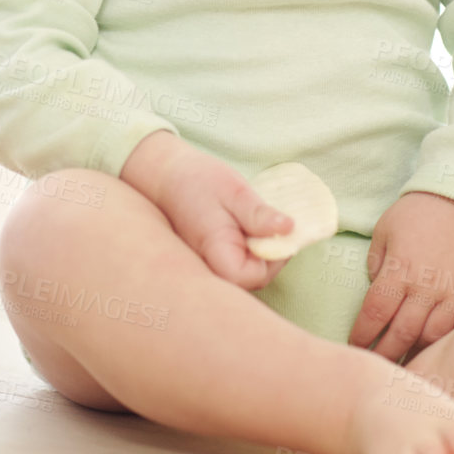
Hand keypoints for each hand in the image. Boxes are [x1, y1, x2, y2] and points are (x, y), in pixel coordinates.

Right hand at [122, 132, 294, 290]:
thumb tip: (290, 228)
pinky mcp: (211, 260)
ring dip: (261, 250)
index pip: (254, 276)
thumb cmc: (195, 180)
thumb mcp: (233, 190)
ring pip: (247, 272)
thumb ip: (258, 213)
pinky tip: (246, 227)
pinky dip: (249, 249)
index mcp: (215, 253)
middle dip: (271, 254)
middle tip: (271, 223)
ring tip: (256, 222)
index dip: (275, 257)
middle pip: (253, 278)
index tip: (279, 229)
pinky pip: (237, 264)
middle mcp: (210, 268)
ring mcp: (209, 266)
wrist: (163, 175)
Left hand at [348, 191, 453, 362]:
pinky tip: (443, 355)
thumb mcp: (384, 232)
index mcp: (399, 270)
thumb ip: (377, 266)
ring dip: (417, 354)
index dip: (362, 335)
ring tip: (405, 369)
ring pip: (433, 335)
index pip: (374, 312)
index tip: (353, 348)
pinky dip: (452, 342)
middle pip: (402, 332)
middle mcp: (426, 285)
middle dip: (386, 355)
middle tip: (375, 370)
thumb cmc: (416, 214)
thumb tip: (376, 297)